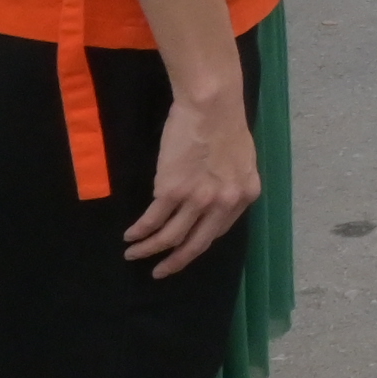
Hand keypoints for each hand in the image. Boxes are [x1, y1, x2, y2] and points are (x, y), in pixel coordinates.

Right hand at [123, 83, 261, 277]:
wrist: (211, 106)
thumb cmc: (225, 124)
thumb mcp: (240, 161)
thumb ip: (228, 184)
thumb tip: (214, 198)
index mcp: (244, 195)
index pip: (218, 231)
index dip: (198, 243)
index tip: (183, 251)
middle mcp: (224, 203)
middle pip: (196, 243)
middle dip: (175, 262)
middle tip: (160, 272)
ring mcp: (198, 199)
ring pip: (170, 237)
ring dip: (149, 249)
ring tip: (134, 254)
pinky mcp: (172, 191)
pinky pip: (153, 220)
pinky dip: (140, 231)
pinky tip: (131, 235)